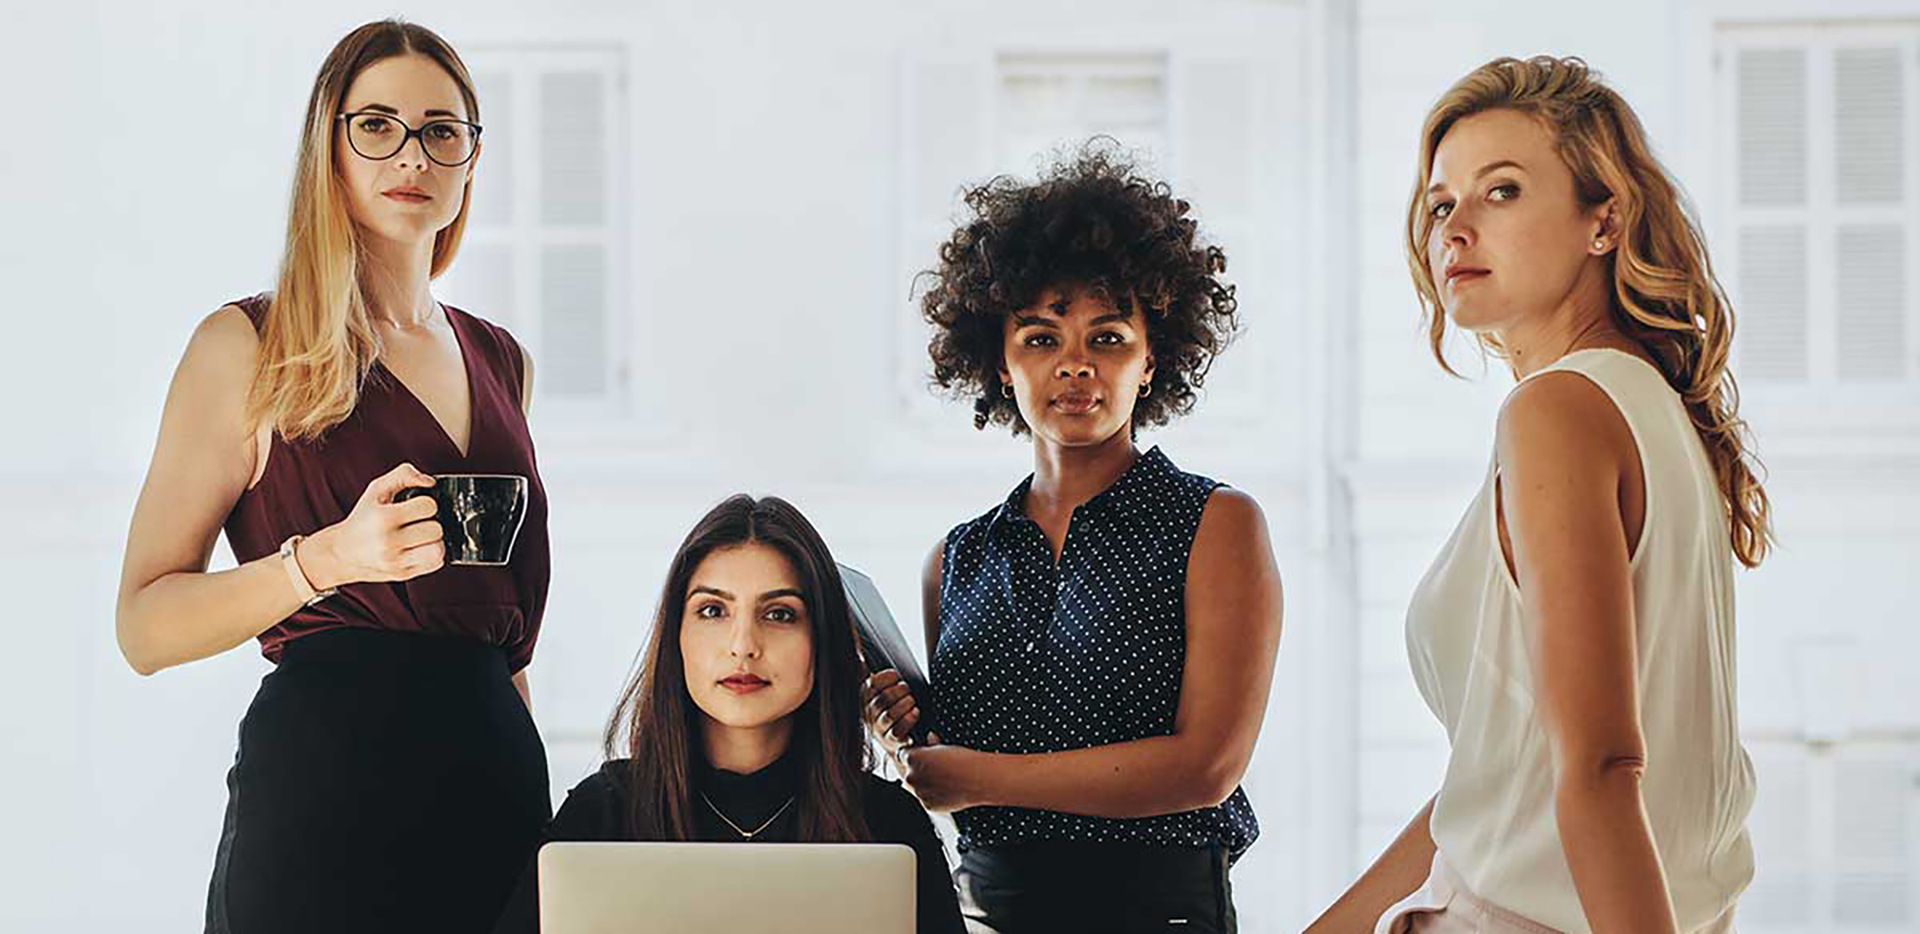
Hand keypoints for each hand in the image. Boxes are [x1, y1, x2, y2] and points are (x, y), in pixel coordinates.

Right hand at [302, 462, 444, 588]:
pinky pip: (435, 564)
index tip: (416, 506)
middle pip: (436, 530)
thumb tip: (429, 481)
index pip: (428, 507)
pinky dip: (433, 555)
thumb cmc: (362, 519)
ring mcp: (395, 562)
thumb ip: (403, 475)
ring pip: (438, 551)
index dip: (426, 503)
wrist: (340, 553)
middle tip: (418, 522)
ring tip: (422, 536)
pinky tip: (420, 548)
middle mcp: (388, 542)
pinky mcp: (402, 575)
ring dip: (434, 541)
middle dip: (431, 523)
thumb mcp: (376, 490)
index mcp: (382, 518)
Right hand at [861, 669, 920, 757]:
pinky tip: (915, 712)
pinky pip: (898, 730)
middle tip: (906, 689)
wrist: (897, 739)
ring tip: (911, 701)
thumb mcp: (879, 690)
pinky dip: (909, 719)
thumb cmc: (890, 708)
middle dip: (899, 691)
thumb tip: (858, 655)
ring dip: (904, 705)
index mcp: (864, 698)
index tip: (895, 676)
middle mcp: (869, 714)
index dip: (885, 678)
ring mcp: (879, 729)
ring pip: (890, 715)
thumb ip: (870, 674)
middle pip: (883, 699)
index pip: (871, 685)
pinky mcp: (890, 741)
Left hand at [900, 735, 981, 811]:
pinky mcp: (927, 805)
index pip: (903, 754)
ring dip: (926, 784)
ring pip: (918, 787)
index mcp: (912, 759)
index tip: (923, 755)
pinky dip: (933, 796)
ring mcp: (918, 793)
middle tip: (936, 769)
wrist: (977, 780)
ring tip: (945, 780)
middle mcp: (911, 776)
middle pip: (909, 772)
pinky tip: (947, 790)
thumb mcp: (945, 747)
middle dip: (919, 771)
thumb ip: (931, 744)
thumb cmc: (963, 761)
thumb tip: (929, 739)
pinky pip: (926, 799)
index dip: (914, 754)